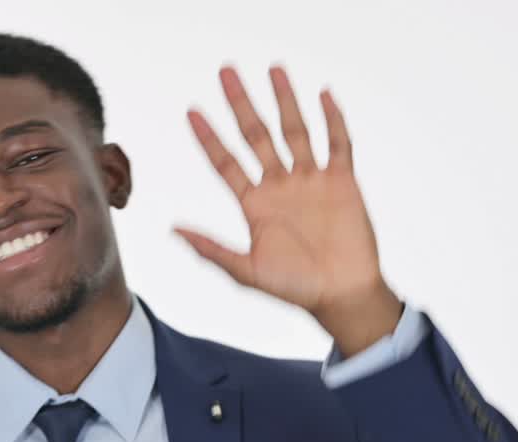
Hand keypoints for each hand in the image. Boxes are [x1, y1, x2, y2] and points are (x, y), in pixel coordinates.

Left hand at [173, 66, 402, 355]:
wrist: (341, 295)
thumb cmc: (294, 288)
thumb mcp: (245, 270)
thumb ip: (211, 249)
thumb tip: (174, 230)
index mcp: (255, 204)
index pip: (226, 162)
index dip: (209, 137)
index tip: (192, 111)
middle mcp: (280, 186)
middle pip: (257, 135)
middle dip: (241, 103)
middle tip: (225, 71)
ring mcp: (311, 181)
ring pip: (295, 130)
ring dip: (284, 100)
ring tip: (274, 69)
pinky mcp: (342, 182)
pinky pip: (338, 144)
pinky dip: (333, 120)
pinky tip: (324, 95)